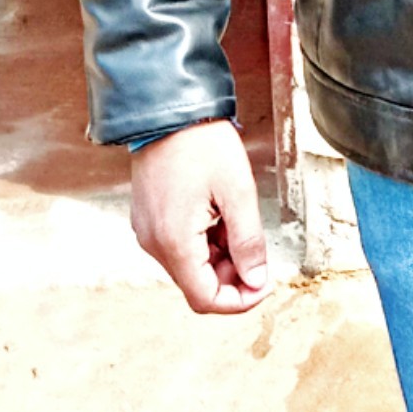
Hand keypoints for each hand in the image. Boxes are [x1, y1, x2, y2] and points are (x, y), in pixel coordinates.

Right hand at [131, 119, 268, 313]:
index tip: (264, 283)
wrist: (167, 111)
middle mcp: (154, 243)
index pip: (206, 299)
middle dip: (232, 278)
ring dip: (220, 260)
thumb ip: (248, 242)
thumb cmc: (201, 144)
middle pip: (197, 285)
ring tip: (238, 226)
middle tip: (258, 252)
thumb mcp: (238, 193)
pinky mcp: (149, 219)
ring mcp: (148, 231)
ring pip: (189, 267)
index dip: (240, 300)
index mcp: (174, 241)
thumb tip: (256, 279)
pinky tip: (220, 219)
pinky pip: (179, 247)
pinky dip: (204, 244)